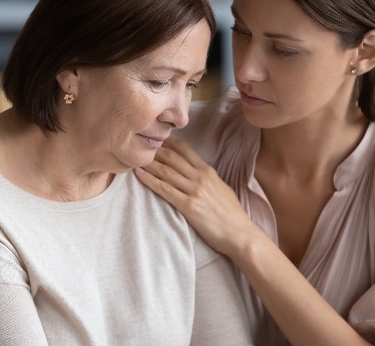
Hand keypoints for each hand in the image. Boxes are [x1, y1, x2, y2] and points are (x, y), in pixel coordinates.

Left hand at [135, 138, 256, 257]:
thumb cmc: (231, 214)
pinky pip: (165, 189)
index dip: (167, 143)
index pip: (185, 150)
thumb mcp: (221, 188)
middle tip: (139, 147)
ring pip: (166, 171)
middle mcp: (201, 177)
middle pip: (172, 157)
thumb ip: (206, 178)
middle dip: (154, 151)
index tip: (155, 140)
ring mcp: (194, 190)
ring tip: (134, 158)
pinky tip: (139, 175)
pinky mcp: (188, 206)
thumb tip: (194, 173)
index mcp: (208, 171)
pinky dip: (150, 180)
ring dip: (148, 163)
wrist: (240, 233)